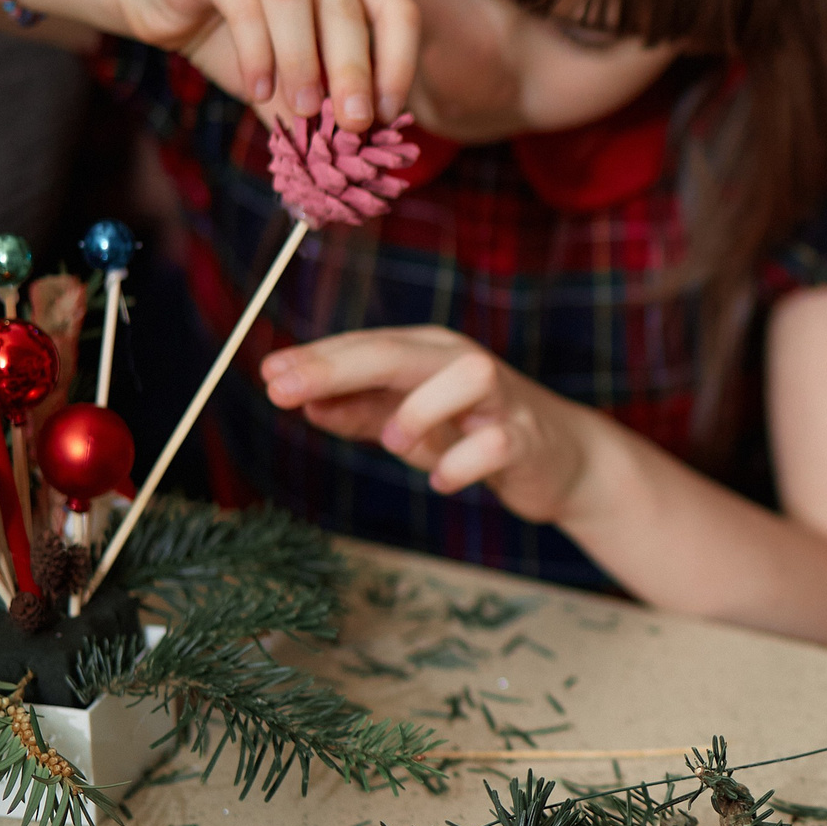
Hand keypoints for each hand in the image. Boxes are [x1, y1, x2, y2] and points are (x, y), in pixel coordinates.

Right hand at [115, 0, 416, 128]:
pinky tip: (257, 89)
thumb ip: (331, 98)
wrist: (164, 3)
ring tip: (302, 109)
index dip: (399, 65)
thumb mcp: (298, 73)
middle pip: (347, 6)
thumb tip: (369, 143)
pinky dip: (255, 50)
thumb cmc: (244, 38)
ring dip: (302, 59)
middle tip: (353, 123)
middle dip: (353, 71)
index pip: (396, 11)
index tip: (389, 116)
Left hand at [261, 327, 595, 521]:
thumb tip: (303, 402)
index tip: (267, 375)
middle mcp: (464, 364)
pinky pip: (496, 445)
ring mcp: (501, 400)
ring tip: (394, 442)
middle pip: (402, 352)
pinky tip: (442, 480)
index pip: (367, 345)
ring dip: (421, 408)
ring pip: (467, 377)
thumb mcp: (408, 421)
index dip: (317, 359)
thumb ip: (358, 411)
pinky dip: (463, 464)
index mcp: (430, 353)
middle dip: (339, 367)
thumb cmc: (474, 431)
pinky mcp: (527, 440)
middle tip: (282, 390)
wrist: (559, 459)